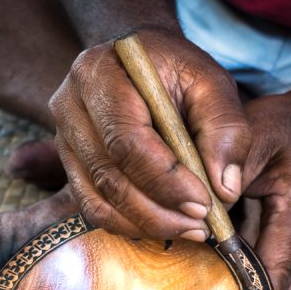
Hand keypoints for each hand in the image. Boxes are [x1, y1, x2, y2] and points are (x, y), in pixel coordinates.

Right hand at [49, 28, 251, 240]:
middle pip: (109, 177)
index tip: (204, 203)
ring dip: (146, 224)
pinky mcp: (70, 164)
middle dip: (159, 212)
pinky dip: (129, 225)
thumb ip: (226, 129)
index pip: (126, 141)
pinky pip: (93, 207)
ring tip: (190, 229)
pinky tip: (164, 225)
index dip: (165, 181)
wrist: (139, 61)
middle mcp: (70, 107)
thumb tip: (224, 188)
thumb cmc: (176, 69)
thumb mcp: (211, 83)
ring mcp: (64, 139)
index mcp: (100, 75)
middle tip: (201, 226)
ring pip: (98, 200)